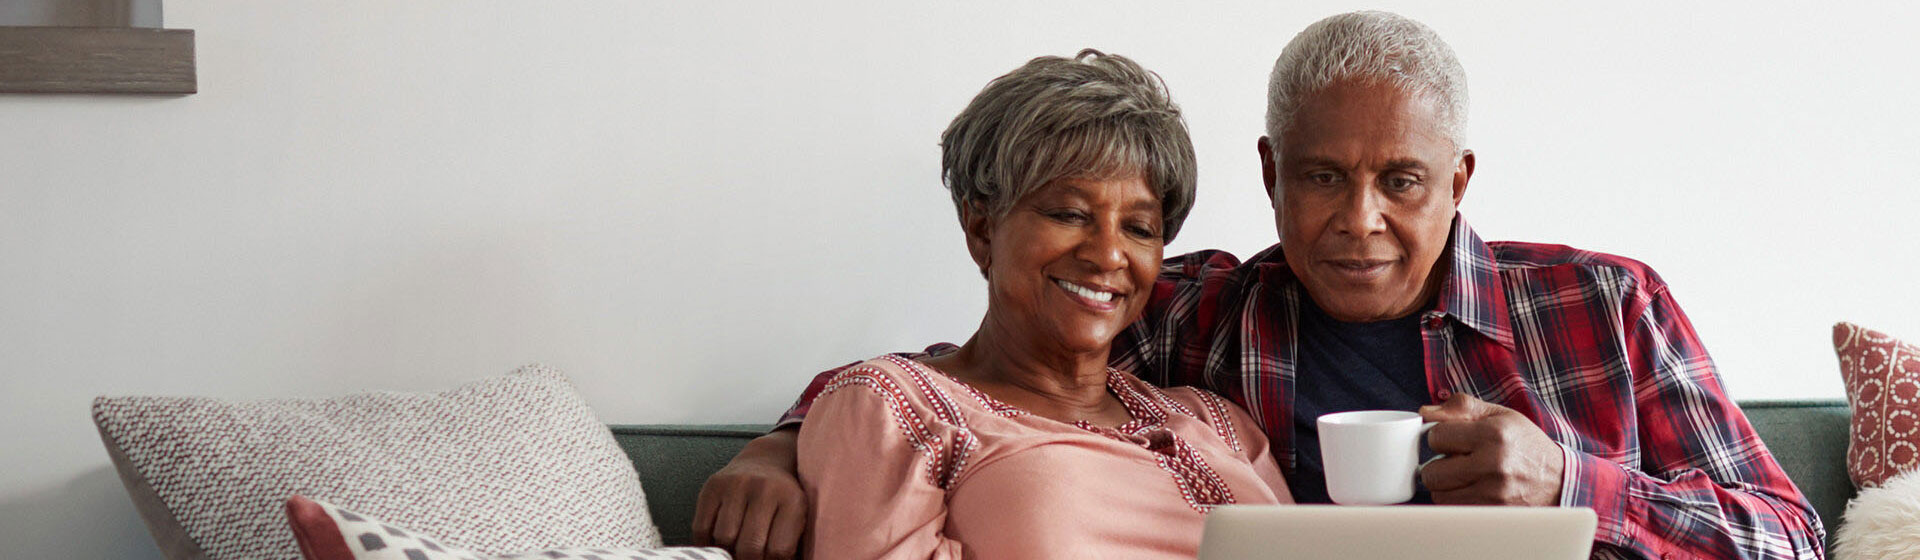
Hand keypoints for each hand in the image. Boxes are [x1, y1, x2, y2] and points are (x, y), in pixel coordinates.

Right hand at [693, 429, 805, 559]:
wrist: (765, 462)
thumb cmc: (782, 501)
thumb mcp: (799, 519)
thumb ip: (788, 545)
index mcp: (792, 500)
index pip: (779, 551)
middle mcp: (765, 488)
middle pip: (750, 547)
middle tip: (750, 559)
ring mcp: (736, 484)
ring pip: (723, 539)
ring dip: (728, 551)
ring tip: (736, 549)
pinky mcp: (713, 486)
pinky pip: (701, 528)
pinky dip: (707, 543)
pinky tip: (719, 542)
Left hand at [1418, 393, 1564, 505]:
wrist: (1560, 481)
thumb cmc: (1526, 445)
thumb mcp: (1500, 415)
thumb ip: (1461, 407)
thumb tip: (1425, 411)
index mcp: (1493, 435)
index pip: (1436, 437)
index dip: (1441, 437)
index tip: (1453, 439)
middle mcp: (1492, 465)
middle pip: (1432, 471)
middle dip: (1439, 464)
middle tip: (1457, 460)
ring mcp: (1492, 493)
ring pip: (1439, 494)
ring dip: (1446, 484)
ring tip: (1466, 475)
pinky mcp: (1491, 513)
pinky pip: (1453, 508)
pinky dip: (1456, 499)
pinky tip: (1473, 489)